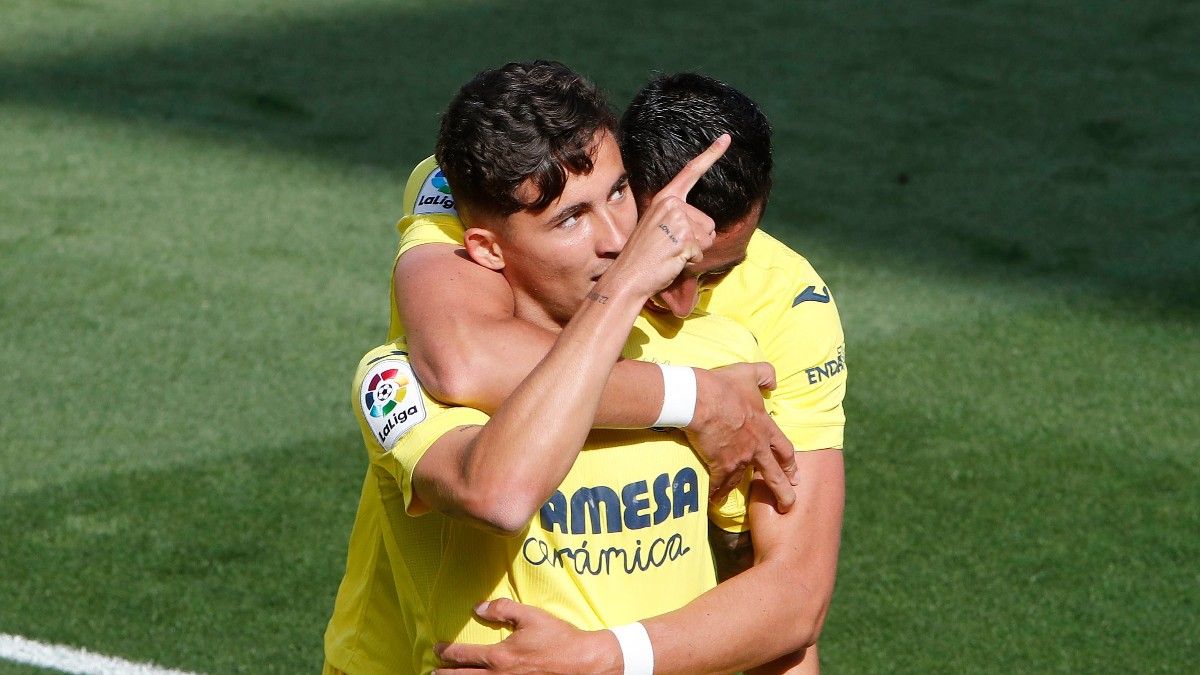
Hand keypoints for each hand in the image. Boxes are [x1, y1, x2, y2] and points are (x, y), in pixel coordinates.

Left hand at [434, 599, 620, 674]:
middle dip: (446, 674)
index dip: (448, 652)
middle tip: (433, 671)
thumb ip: (503, 609)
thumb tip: (479, 608)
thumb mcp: (530, 616)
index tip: (437, 648)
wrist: (583, 663)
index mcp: (500, 656)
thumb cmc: (558, 639)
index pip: (464, 655)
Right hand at [598, 134, 730, 298]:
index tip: (726, 138)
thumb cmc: (644, 256)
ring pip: (709, 238)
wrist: (628, 276)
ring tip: (670, 254)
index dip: (711, 154)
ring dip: (694, 251)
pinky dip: (690, 262)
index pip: (691, 172)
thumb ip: (680, 220)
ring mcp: (678, 220)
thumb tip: (710, 230)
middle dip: (697, 241)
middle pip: (709, 223)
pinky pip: (701, 253)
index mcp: (665, 198)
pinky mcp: (684, 238)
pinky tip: (672, 261)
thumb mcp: (660, 228)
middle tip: (670, 248)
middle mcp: (672, 204)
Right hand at [686, 362, 797, 511]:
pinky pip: (718, 485)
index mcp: (765, 428)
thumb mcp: (748, 373)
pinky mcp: (719, 466)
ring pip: (740, 481)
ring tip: (730, 501)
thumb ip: (765, 375)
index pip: (784, 449)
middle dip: (783, 492)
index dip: (789, 462)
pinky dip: (714, 493)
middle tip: (788, 505)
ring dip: (735, 491)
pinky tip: (711, 500)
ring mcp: (738, 459)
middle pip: (774, 475)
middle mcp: (755, 448)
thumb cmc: (725, 386)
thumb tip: (773, 381)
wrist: (700, 400)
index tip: (794, 474)